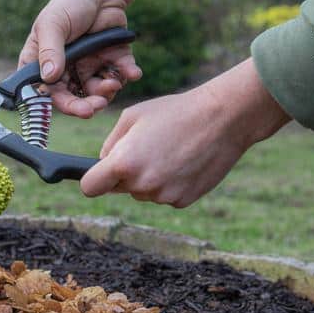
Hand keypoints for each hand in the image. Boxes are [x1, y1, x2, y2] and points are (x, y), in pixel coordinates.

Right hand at [17, 0, 136, 116]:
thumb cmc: (69, 4)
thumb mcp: (53, 24)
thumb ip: (50, 51)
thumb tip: (49, 77)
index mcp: (43, 63)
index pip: (47, 92)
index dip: (61, 104)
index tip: (77, 109)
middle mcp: (64, 69)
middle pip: (73, 98)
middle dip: (86, 104)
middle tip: (98, 105)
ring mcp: (87, 66)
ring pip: (96, 91)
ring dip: (106, 91)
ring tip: (114, 82)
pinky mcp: (110, 61)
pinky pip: (119, 75)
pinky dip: (126, 75)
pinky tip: (132, 72)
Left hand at [80, 59, 291, 206]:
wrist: (222, 119)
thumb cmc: (174, 111)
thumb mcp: (132, 117)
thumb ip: (111, 143)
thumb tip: (102, 163)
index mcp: (123, 163)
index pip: (90, 188)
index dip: (93, 180)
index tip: (100, 173)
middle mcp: (142, 185)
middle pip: (119, 189)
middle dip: (125, 173)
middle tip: (148, 148)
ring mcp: (164, 196)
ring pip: (144, 192)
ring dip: (149, 178)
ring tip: (170, 150)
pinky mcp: (183, 201)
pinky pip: (165, 195)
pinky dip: (170, 183)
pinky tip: (184, 161)